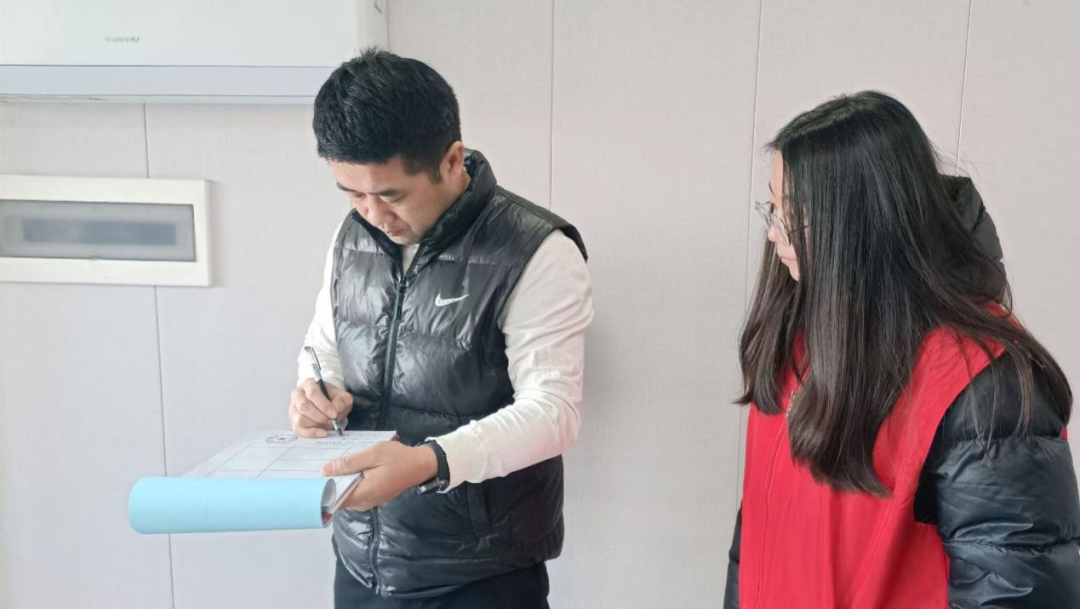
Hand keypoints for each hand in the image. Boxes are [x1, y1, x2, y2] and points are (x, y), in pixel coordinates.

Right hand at [289, 379, 352, 437]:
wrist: (328, 406)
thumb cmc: (333, 399)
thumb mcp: (342, 396)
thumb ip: (343, 399)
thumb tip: (337, 407)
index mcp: (308, 384)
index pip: (313, 393)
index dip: (323, 405)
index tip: (334, 414)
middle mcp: (297, 395)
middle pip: (304, 406)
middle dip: (320, 416)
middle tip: (332, 421)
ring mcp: (293, 409)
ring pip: (300, 419)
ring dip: (316, 424)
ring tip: (328, 424)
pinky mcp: (293, 422)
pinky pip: (299, 430)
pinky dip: (311, 433)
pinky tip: (322, 433)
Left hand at [322, 441, 438, 510]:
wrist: (420, 465)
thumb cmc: (398, 458)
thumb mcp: (373, 454)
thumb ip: (349, 463)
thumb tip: (325, 470)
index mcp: (363, 493)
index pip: (334, 500)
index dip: (321, 491)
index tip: (312, 479)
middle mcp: (364, 502)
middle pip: (338, 497)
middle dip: (329, 484)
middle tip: (321, 466)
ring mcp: (369, 501)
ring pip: (346, 495)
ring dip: (339, 482)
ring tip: (333, 465)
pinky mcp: (372, 497)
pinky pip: (354, 492)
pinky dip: (349, 482)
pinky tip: (348, 469)